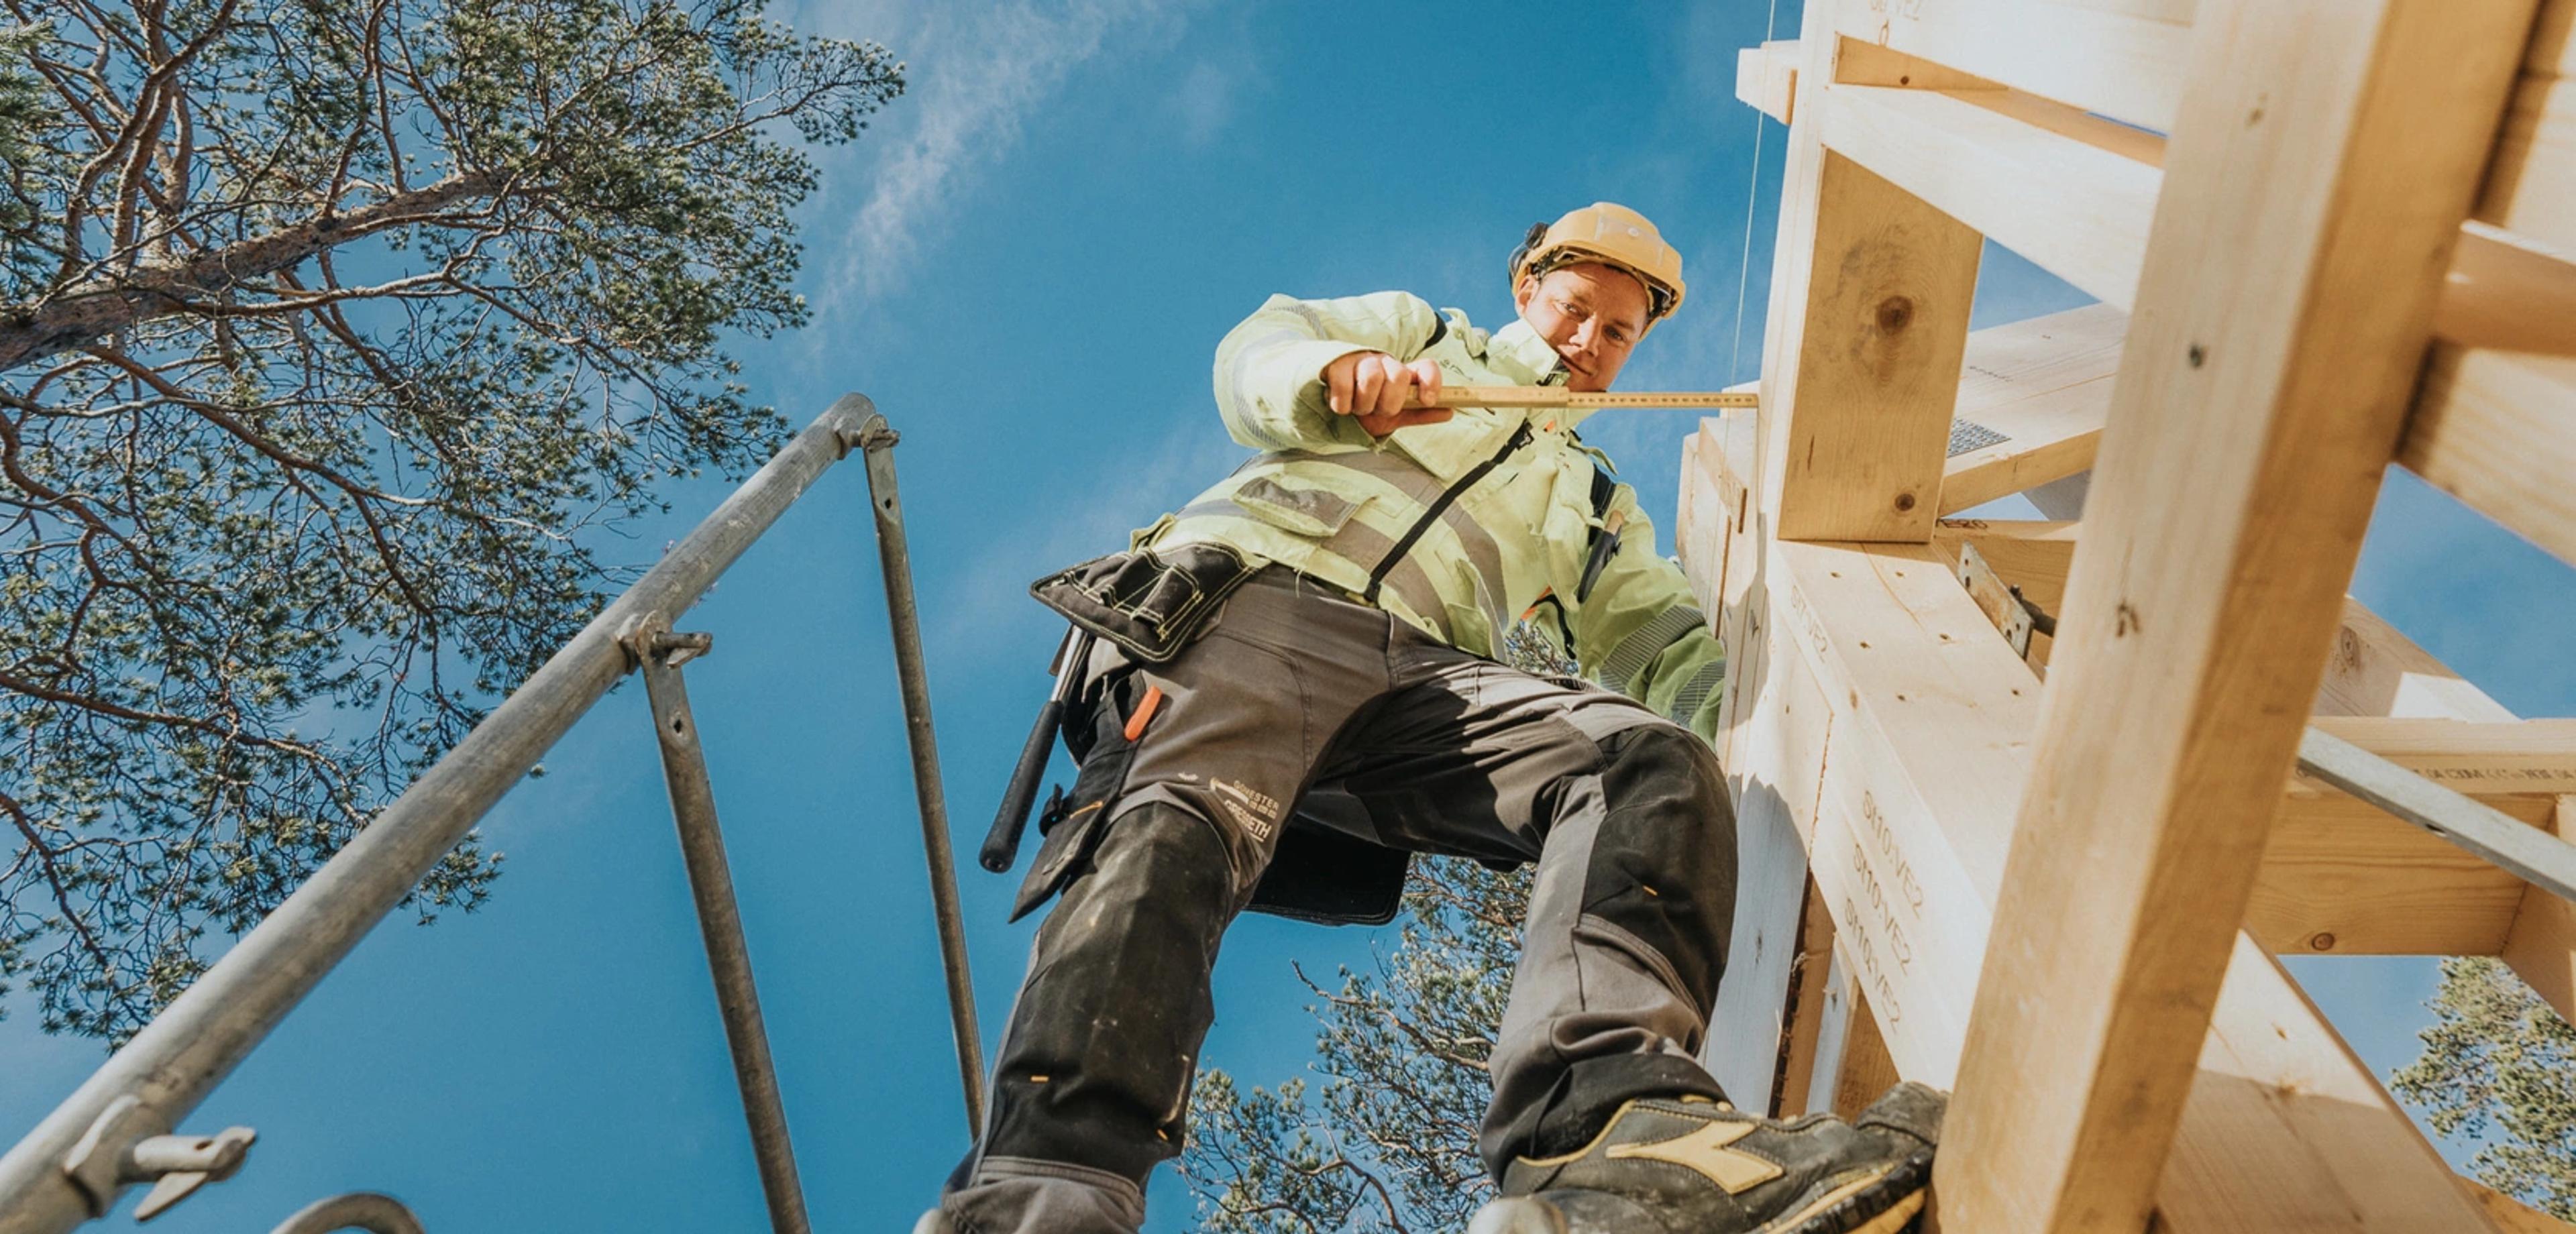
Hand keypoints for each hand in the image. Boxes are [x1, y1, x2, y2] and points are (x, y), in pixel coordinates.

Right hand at [1322, 351, 1453, 437]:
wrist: (1331, 403)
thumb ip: (1419, 413)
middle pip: (1398, 376)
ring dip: (1363, 404)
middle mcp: (1384, 363)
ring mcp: (1360, 361)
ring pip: (1372, 377)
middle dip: (1388, 403)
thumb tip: (1450, 411)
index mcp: (1402, 374)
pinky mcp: (1336, 363)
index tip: (1427, 400)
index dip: (1431, 382)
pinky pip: (1344, 382)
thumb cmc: (1366, 407)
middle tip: (1375, 411)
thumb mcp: (1394, 416)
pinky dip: (1342, 402)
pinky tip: (1340, 406)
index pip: (1427, 367)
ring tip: (1356, 410)